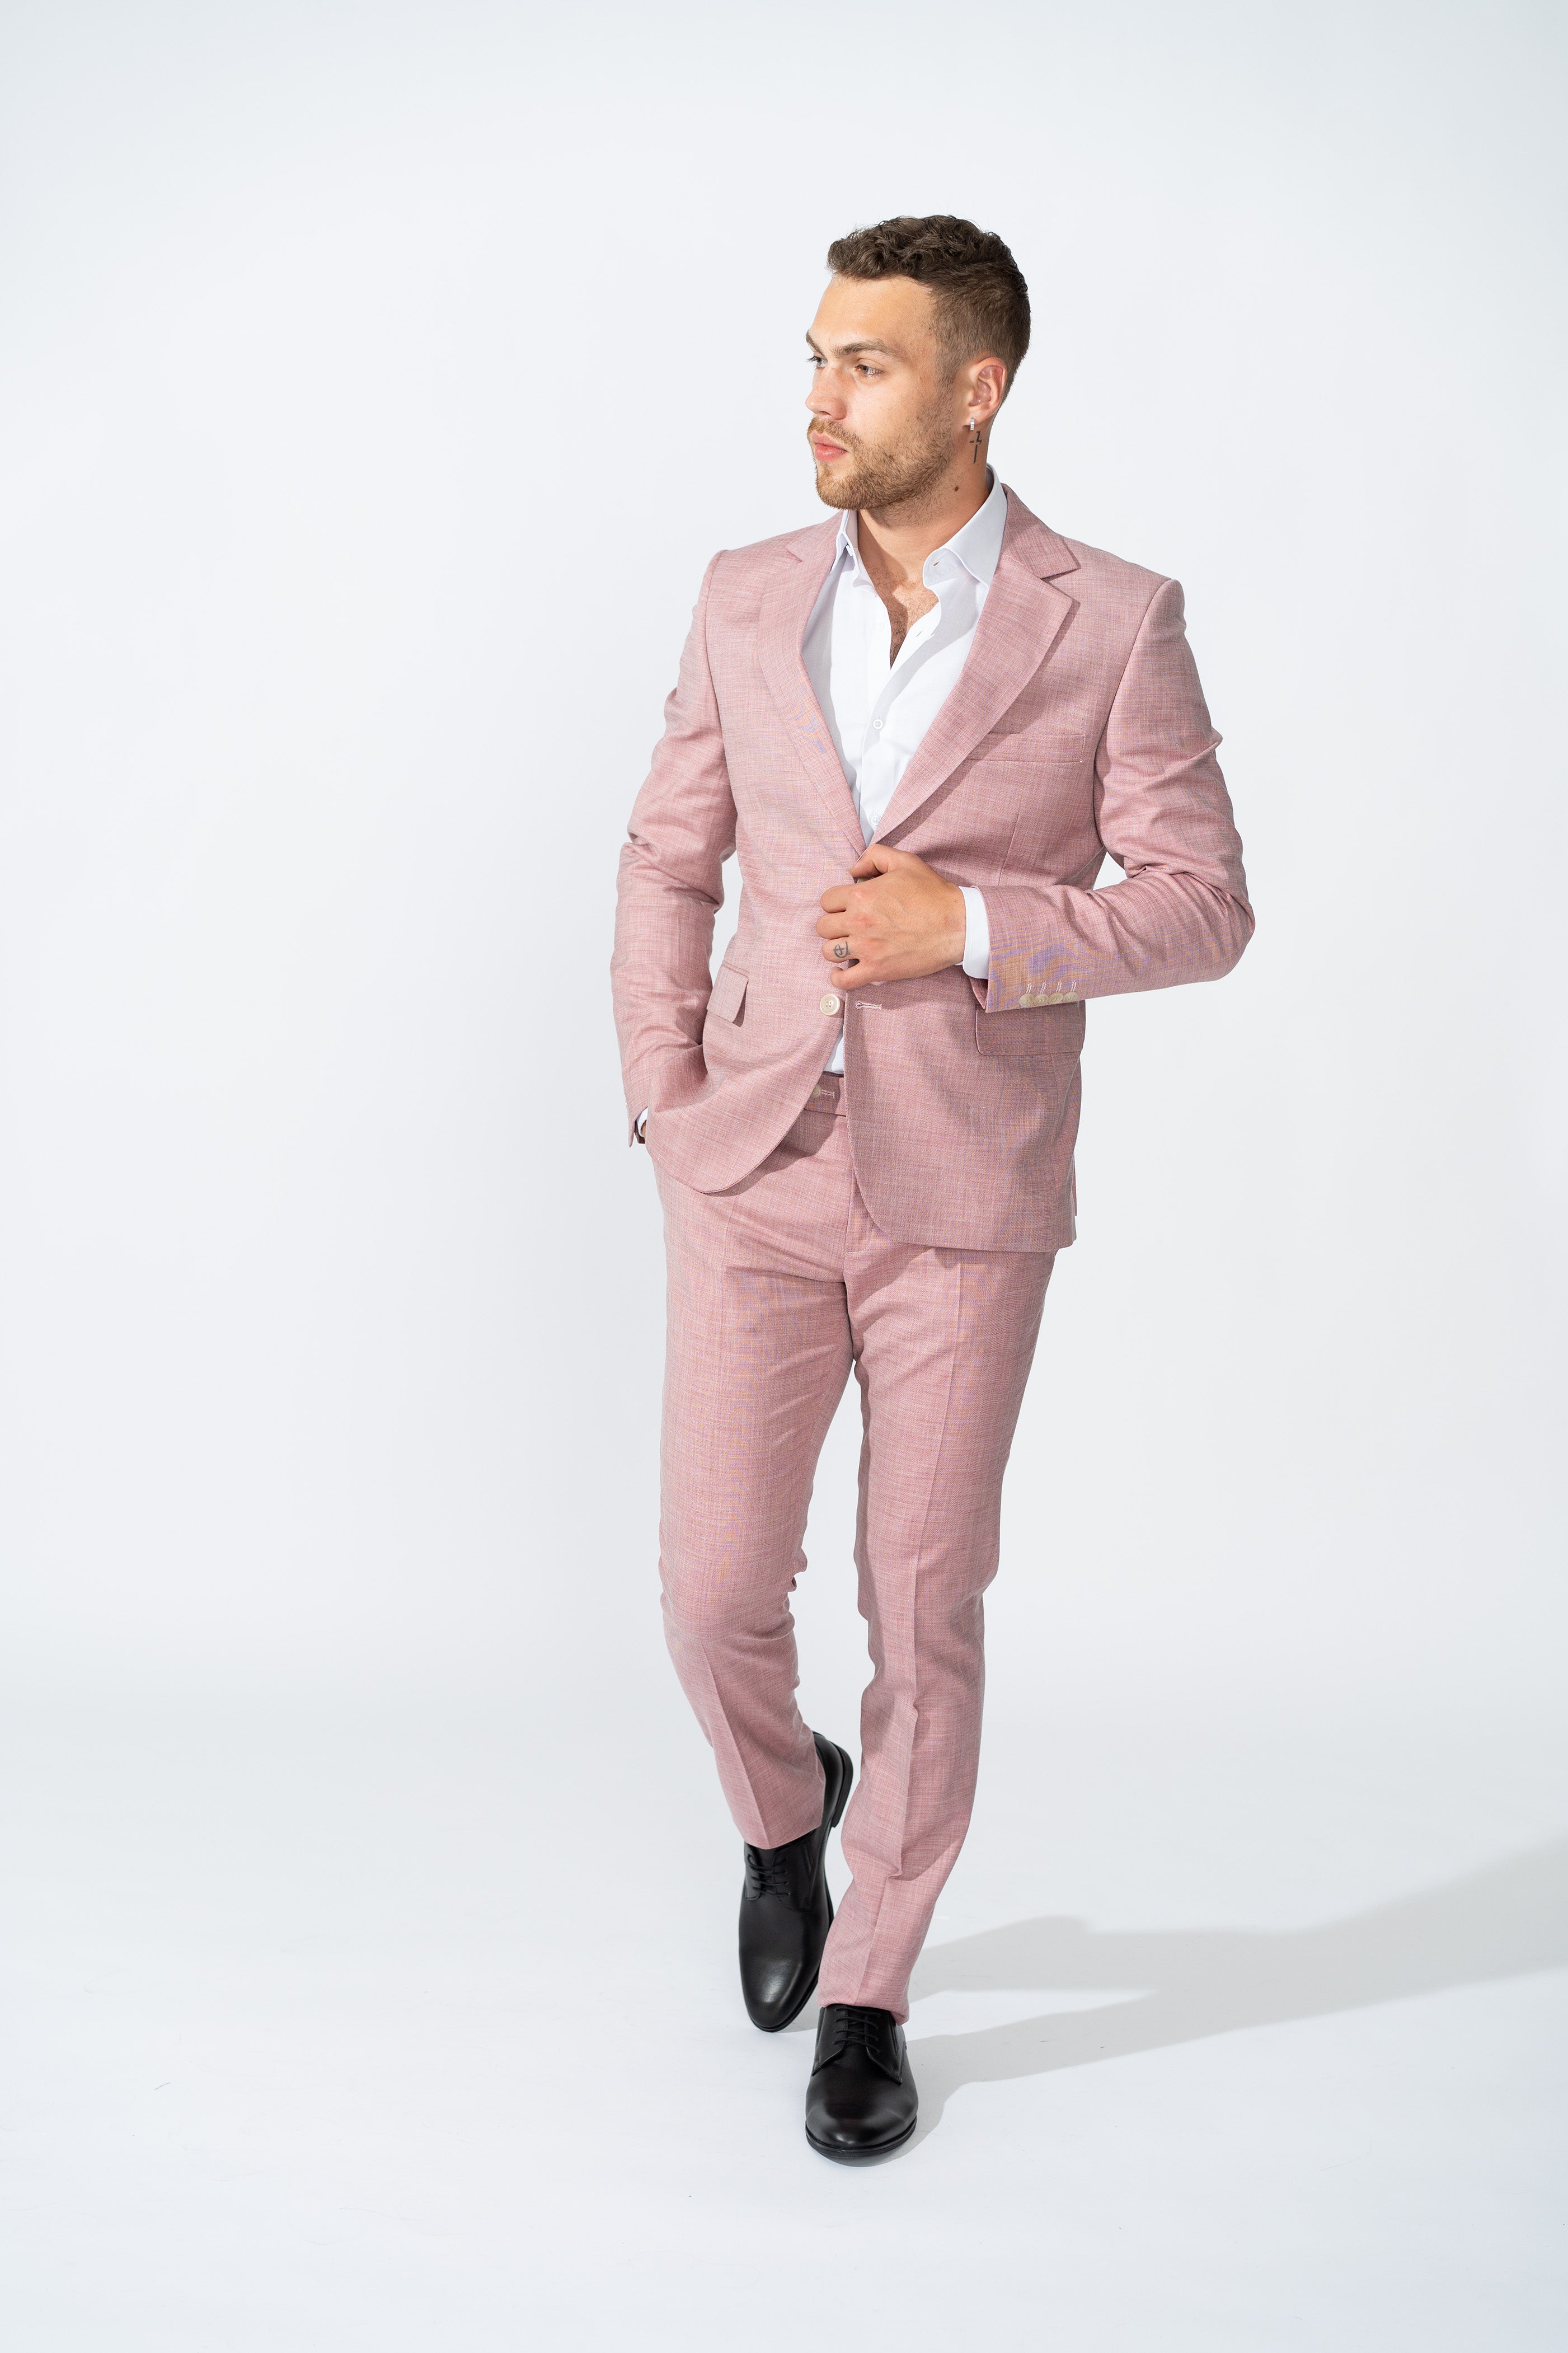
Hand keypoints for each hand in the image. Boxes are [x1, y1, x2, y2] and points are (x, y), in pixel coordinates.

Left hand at [816, 845, 966, 988]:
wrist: (957, 924)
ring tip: (849, 946)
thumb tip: (853, 869)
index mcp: (861, 895)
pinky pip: (843, 980)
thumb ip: (874, 856)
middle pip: (823, 927)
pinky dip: (839, 977)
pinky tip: (845, 970)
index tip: (846, 907)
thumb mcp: (904, 861)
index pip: (826, 901)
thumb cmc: (933, 894)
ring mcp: (866, 948)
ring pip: (829, 952)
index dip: (835, 903)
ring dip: (836, 949)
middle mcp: (859, 922)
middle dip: (834, 925)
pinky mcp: (877, 970)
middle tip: (849, 926)